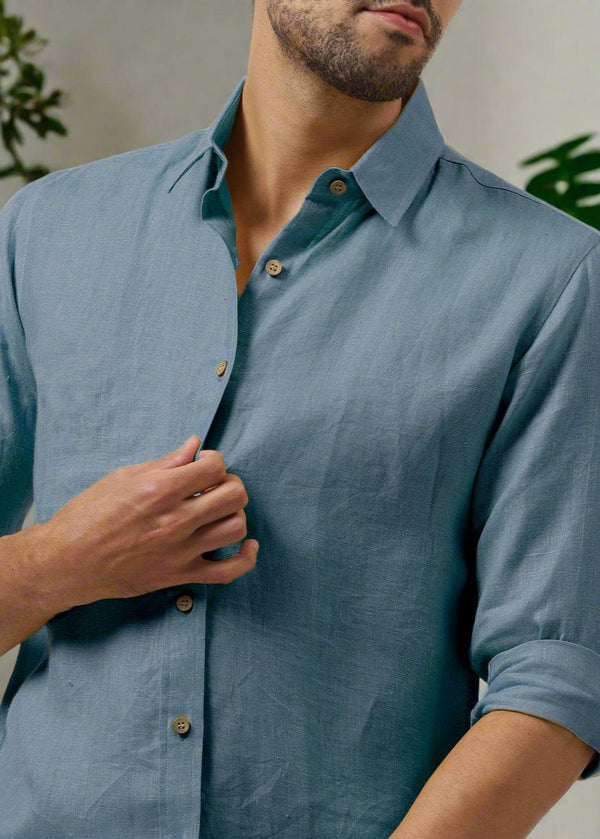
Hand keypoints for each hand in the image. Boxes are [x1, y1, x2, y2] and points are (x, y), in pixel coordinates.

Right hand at [27, 436, 257, 612]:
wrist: (65, 562)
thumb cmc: (86, 515)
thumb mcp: (122, 478)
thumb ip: (165, 463)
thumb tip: (194, 446)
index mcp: (159, 490)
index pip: (215, 466)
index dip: (214, 461)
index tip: (203, 466)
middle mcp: (175, 520)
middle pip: (234, 495)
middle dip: (230, 484)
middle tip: (214, 486)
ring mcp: (180, 551)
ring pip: (237, 527)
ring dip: (235, 514)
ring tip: (219, 511)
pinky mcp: (179, 575)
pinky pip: (228, 572)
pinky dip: (245, 558)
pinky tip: (246, 545)